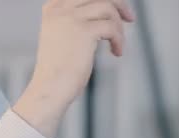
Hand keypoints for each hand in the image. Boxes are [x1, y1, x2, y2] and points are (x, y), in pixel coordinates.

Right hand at [13, 0, 134, 137]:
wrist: (50, 89)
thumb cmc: (58, 70)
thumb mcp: (62, 37)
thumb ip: (76, 22)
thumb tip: (105, 13)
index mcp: (52, 8)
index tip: (116, 9)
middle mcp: (60, 9)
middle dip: (118, 3)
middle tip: (129, 18)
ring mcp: (71, 18)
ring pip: (107, 7)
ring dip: (119, 27)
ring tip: (118, 45)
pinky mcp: (84, 31)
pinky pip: (111, 27)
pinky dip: (119, 40)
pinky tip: (116, 52)